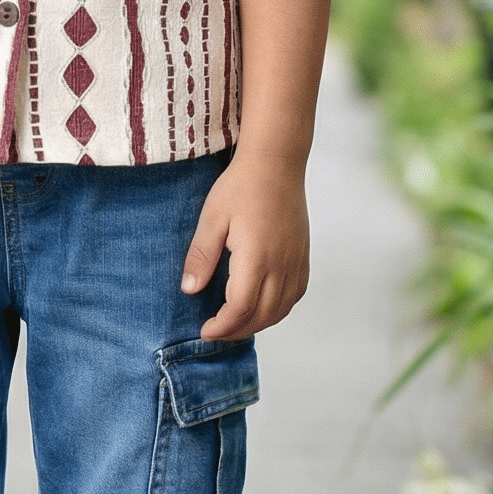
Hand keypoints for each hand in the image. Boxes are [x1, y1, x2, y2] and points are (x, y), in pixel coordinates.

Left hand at [180, 153, 310, 341]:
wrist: (276, 162)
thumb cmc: (240, 186)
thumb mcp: (211, 218)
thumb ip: (201, 256)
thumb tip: (189, 290)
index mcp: (256, 257)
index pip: (240, 308)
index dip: (222, 326)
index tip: (205, 330)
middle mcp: (281, 264)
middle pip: (263, 315)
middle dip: (237, 330)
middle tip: (215, 331)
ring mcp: (296, 260)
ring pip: (282, 308)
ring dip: (259, 323)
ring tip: (236, 323)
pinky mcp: (302, 255)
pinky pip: (295, 294)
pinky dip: (279, 308)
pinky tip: (263, 306)